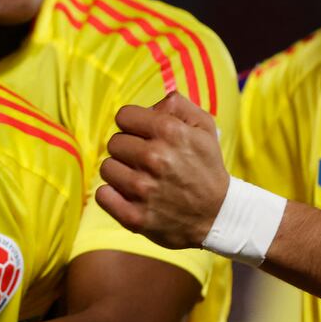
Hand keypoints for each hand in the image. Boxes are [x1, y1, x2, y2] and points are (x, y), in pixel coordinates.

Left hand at [96, 92, 229, 248]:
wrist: (218, 217)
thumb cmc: (206, 168)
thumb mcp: (204, 127)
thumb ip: (176, 105)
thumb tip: (150, 105)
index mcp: (170, 132)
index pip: (124, 116)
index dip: (133, 125)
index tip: (143, 136)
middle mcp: (154, 158)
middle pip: (114, 142)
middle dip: (128, 149)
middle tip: (146, 161)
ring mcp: (143, 189)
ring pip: (107, 167)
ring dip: (120, 172)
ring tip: (140, 179)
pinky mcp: (134, 216)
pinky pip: (102, 194)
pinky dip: (112, 195)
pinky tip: (129, 195)